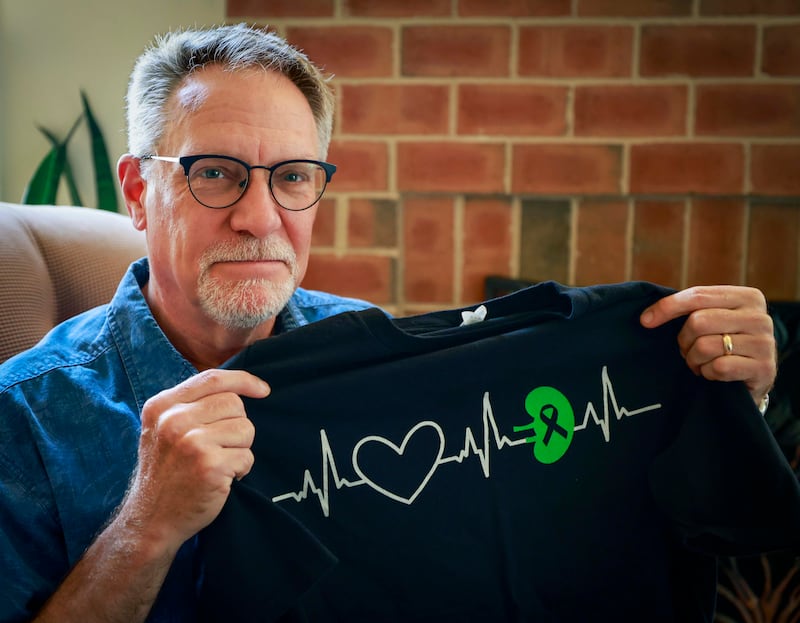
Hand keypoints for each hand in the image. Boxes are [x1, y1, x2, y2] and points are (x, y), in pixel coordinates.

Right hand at [122, 369, 269, 550]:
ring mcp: (192, 442)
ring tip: (218, 463)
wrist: (151, 521)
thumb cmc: (166, 473)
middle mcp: (174, 420)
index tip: (263, 390)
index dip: (243, 380)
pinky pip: (247, 456)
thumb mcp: (164, 430)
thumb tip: (239, 388)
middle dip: (237, 426)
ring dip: (240, 449)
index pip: (212, 378)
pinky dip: (241, 469)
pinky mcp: (210, 465)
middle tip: (221, 448)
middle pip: (234, 404)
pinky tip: (221, 479)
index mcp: (162, 406)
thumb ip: (192, 405)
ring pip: (245, 429)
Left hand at [640, 285, 776, 404]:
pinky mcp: (763, 368)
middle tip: (686, 350)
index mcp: (747, 297)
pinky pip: (718, 368)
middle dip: (684, 341)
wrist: (755, 375)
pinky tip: (713, 373)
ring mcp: (764, 343)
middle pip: (698, 322)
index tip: (645, 321)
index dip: (667, 307)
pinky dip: (707, 373)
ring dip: (694, 359)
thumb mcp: (712, 318)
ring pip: (705, 347)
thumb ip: (689, 309)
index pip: (697, 295)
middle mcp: (760, 317)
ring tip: (700, 362)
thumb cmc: (725, 342)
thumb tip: (646, 317)